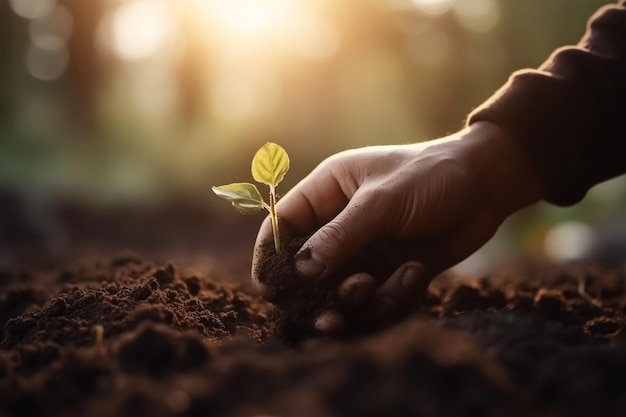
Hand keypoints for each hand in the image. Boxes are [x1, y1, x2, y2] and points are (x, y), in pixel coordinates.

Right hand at [252, 122, 543, 332]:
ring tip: (377, 289)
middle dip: (317, 297)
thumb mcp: (383, 201)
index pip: (281, 227)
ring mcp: (364, 251)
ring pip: (339, 294)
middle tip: (330, 318)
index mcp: (326, 193)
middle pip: (306, 272)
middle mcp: (339, 224)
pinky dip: (392, 299)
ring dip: (357, 303)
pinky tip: (416, 273)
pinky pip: (375, 302)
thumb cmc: (432, 176)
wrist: (487, 186)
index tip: (273, 290)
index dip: (271, 259)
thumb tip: (300, 271)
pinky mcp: (389, 273)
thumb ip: (340, 236)